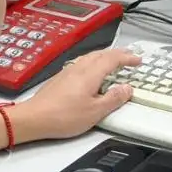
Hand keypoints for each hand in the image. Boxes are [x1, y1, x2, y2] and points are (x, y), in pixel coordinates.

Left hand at [15, 50, 138, 142]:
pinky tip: (91, 69)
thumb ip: (113, 99)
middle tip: (129, 56)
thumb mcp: (95, 112)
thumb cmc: (64, 116)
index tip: (138, 60)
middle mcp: (79, 68)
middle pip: (101, 54)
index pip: (113, 59)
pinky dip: (93, 61)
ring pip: (90, 56)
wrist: (34, 117)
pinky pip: (81, 62)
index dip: (127, 58)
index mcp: (90, 74)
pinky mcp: (60, 77)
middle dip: (117, 53)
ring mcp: (68, 71)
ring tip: (113, 59)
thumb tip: (127, 88)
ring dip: (104, 55)